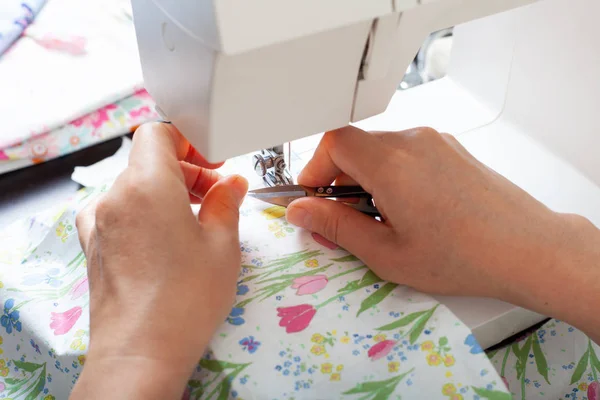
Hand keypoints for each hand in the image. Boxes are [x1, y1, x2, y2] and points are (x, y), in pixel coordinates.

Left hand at [71, 123, 247, 398]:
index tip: (213, 161)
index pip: (158, 133)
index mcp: (146, 184)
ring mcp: (98, 223)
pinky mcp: (93, 247)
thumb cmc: (187, 297)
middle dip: (186, 171)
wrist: (141, 352)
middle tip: (217, 195)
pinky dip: (143, 212)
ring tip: (196, 220)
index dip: (188, 140)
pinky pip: (118, 212)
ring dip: (166, 192)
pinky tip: (163, 236)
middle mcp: (114, 197)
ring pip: (133, 187)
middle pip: (148, 161)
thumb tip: (231, 184)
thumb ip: (227, 203)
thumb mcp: (223, 245)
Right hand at [287, 126, 599, 340]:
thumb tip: (301, 211)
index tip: (313, 198)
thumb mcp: (387, 253)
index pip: (333, 142)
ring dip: (365, 177)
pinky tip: (408, 208)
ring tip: (380, 218)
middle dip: (338, 178)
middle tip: (344, 218)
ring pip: (379, 148)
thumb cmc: (462, 257)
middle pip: (354, 144)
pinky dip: (391, 173)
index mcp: (391, 163)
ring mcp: (435, 141)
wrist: (528, 248)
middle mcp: (412, 141)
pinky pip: (405, 151)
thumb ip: (336, 227)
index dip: (314, 169)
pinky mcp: (450, 148)